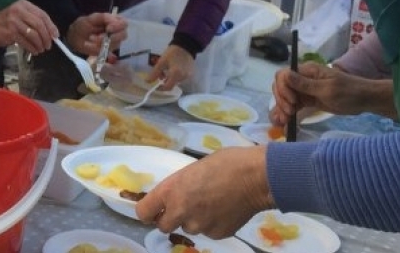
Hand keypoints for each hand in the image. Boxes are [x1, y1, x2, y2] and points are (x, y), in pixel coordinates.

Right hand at [0, 0, 58, 54]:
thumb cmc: (7, 22)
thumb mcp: (20, 15)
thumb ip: (33, 20)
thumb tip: (51, 33)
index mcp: (23, 4)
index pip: (42, 14)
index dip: (51, 26)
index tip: (55, 35)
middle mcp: (19, 10)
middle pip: (39, 24)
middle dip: (46, 36)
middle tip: (49, 45)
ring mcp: (14, 21)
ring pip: (34, 34)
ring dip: (40, 44)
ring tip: (41, 49)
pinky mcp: (10, 32)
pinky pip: (26, 42)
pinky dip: (32, 48)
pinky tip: (34, 51)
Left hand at [65, 12, 127, 55]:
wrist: (74, 39)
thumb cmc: (83, 26)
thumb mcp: (89, 19)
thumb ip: (101, 17)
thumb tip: (113, 18)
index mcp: (113, 21)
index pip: (124, 23)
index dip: (118, 26)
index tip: (108, 28)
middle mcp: (116, 32)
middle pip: (123, 35)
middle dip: (112, 37)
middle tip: (99, 37)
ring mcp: (113, 42)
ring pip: (115, 44)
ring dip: (102, 43)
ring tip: (90, 39)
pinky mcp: (108, 51)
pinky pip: (108, 52)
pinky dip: (98, 49)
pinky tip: (90, 45)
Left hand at [136, 146, 272, 238]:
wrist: (256, 177)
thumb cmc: (225, 163)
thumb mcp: (191, 170)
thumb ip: (178, 187)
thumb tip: (173, 196)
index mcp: (171, 191)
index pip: (143, 212)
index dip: (148, 211)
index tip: (154, 209)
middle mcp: (180, 212)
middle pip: (163, 226)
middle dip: (171, 218)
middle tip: (186, 205)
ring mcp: (199, 226)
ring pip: (189, 228)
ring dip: (194, 219)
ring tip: (212, 202)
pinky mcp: (217, 235)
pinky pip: (208, 232)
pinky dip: (213, 223)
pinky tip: (224, 209)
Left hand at [148, 45, 193, 90]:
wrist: (185, 46)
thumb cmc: (172, 53)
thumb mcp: (161, 62)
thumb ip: (155, 73)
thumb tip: (148, 81)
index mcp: (176, 74)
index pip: (168, 87)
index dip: (161, 88)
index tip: (156, 85)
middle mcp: (183, 77)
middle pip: (172, 84)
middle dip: (165, 81)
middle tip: (161, 73)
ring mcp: (188, 76)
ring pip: (176, 81)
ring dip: (170, 78)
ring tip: (167, 69)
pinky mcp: (191, 74)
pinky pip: (181, 78)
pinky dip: (176, 76)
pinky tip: (174, 68)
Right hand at [270, 62, 397, 125]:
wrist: (365, 100)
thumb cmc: (349, 92)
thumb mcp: (327, 89)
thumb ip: (305, 84)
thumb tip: (284, 74)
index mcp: (307, 71)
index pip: (284, 75)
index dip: (283, 88)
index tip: (293, 101)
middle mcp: (303, 78)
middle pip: (281, 86)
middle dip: (281, 99)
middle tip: (289, 113)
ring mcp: (305, 90)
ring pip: (286, 97)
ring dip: (282, 108)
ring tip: (284, 121)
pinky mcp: (308, 100)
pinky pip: (294, 105)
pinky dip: (288, 112)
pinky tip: (285, 122)